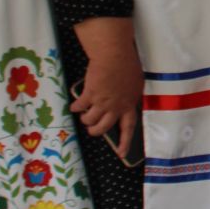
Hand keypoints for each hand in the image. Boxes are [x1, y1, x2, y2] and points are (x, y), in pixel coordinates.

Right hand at [71, 18, 142, 160]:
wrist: (114, 54)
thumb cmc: (127, 65)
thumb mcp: (135, 84)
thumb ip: (129, 96)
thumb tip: (125, 102)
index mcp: (129, 104)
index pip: (128, 128)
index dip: (124, 142)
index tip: (120, 154)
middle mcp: (116, 107)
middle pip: (104, 127)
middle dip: (95, 131)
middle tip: (91, 129)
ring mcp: (102, 102)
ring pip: (90, 120)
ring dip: (85, 119)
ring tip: (83, 115)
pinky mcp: (90, 95)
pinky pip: (79, 107)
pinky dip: (76, 107)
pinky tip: (74, 105)